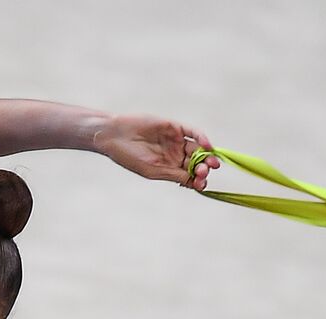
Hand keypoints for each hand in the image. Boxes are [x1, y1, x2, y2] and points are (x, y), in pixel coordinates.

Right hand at [94, 113, 220, 189]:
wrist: (116, 136)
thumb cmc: (129, 157)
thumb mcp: (153, 170)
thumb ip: (175, 174)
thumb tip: (196, 181)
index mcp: (169, 169)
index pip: (190, 176)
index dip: (198, 180)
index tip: (201, 183)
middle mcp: (175, 155)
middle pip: (197, 163)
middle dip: (203, 168)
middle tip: (203, 171)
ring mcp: (176, 141)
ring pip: (198, 149)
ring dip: (206, 156)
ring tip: (209, 163)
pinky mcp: (176, 127)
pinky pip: (194, 133)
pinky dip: (202, 138)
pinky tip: (207, 146)